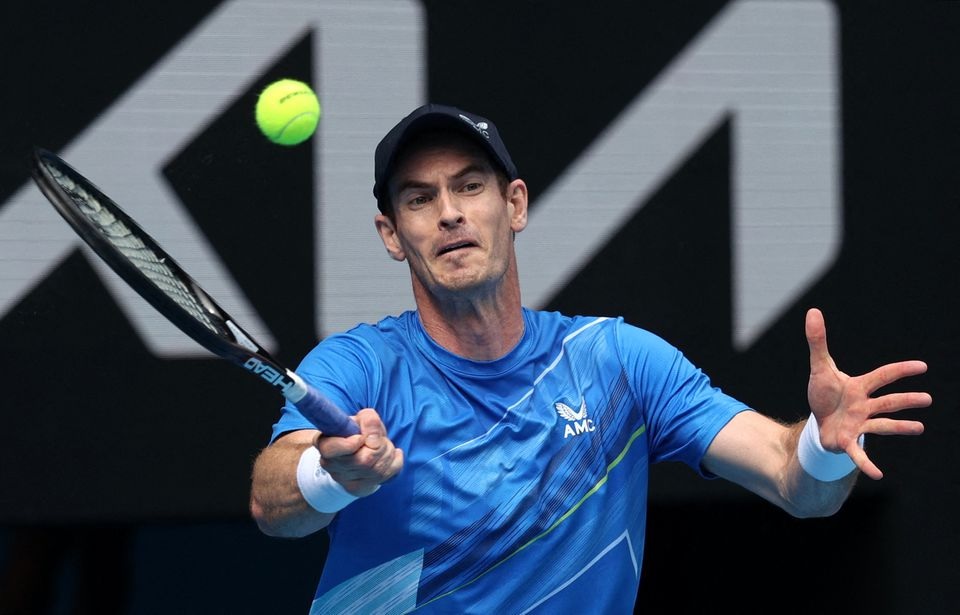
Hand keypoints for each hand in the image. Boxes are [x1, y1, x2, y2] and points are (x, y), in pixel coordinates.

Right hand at [315, 408, 403, 495]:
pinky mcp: (361, 488)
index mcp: (326, 445)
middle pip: (365, 460)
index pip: (332, 449)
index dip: (350, 443)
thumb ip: (364, 419)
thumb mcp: (356, 422)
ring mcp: (347, 480)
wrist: (351, 459)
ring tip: (384, 445)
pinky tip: (392, 454)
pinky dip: (396, 461)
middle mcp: (333, 466)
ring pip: (379, 468)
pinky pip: (389, 474)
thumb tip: (372, 420)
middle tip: (379, 438)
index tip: (360, 437)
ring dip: (388, 451)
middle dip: (380, 444)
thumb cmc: (353, 435)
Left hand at [805, 307, 931, 479]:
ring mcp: (859, 425)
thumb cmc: (825, 394)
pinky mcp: (847, 442)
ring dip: (900, 428)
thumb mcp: (819, 367)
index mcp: (859, 387)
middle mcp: (864, 406)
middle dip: (906, 400)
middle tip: (927, 399)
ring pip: (882, 426)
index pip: (882, 376)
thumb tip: (813, 311)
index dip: (900, 371)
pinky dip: (866, 463)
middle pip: (887, 402)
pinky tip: (878, 475)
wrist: (818, 421)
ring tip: (920, 428)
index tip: (921, 367)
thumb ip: (817, 341)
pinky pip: (858, 453)